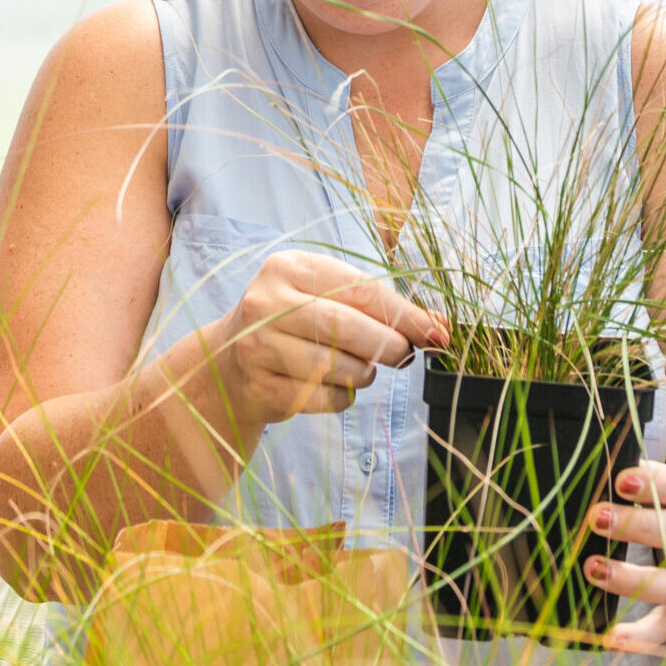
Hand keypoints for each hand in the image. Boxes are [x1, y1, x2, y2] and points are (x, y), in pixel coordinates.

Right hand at [206, 250, 446, 427]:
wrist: (228, 364)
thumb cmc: (292, 325)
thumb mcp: (327, 300)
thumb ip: (379, 308)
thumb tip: (437, 326)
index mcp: (288, 267)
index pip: (361, 289)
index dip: (404, 314)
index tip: (435, 333)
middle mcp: (266, 303)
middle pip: (347, 327)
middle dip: (387, 346)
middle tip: (402, 355)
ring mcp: (257, 346)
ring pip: (336, 366)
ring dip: (363, 373)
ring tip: (359, 368)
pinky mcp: (260, 387)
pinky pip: (323, 397)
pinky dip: (343, 397)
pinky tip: (334, 386)